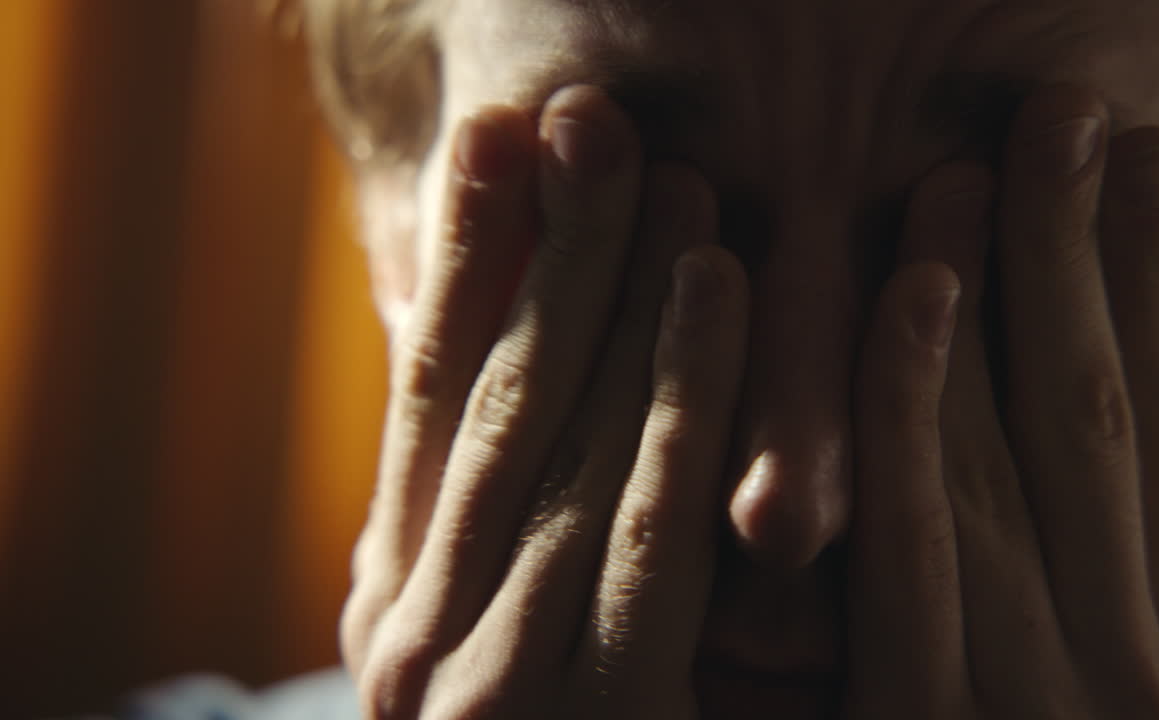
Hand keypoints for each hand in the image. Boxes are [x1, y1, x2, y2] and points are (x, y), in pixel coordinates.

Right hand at [339, 85, 749, 718]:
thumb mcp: (513, 632)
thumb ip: (514, 519)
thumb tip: (564, 363)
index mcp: (390, 607)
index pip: (430, 399)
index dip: (462, 257)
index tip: (499, 141)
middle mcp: (408, 646)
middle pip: (496, 404)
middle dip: (549, 252)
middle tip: (594, 122)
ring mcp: (484, 694)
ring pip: (566, 448)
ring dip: (623, 296)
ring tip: (673, 179)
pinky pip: (649, 534)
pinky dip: (688, 398)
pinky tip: (726, 288)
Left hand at [847, 84, 1158, 716]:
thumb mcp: (1055, 663)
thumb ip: (1076, 553)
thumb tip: (1113, 401)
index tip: (1150, 163)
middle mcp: (1130, 665)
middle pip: (1103, 414)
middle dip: (1093, 254)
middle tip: (1081, 111)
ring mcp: (1042, 703)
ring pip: (1027, 453)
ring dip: (1014, 294)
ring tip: (1001, 158)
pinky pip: (923, 548)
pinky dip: (921, 411)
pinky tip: (909, 290)